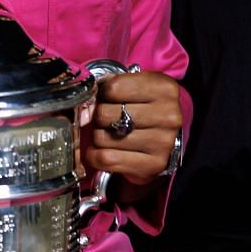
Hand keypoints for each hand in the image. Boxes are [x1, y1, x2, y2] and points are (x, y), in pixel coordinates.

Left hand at [81, 71, 183, 186]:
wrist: (167, 138)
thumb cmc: (145, 107)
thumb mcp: (134, 86)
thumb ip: (106, 88)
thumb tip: (82, 114)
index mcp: (164, 89)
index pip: (113, 88)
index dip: (103, 93)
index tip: (109, 98)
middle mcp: (167, 116)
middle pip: (104, 114)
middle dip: (100, 117)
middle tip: (109, 119)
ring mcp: (162, 142)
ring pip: (102, 138)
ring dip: (99, 137)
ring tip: (111, 135)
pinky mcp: (152, 165)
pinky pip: (106, 159)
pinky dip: (95, 156)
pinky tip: (103, 150)